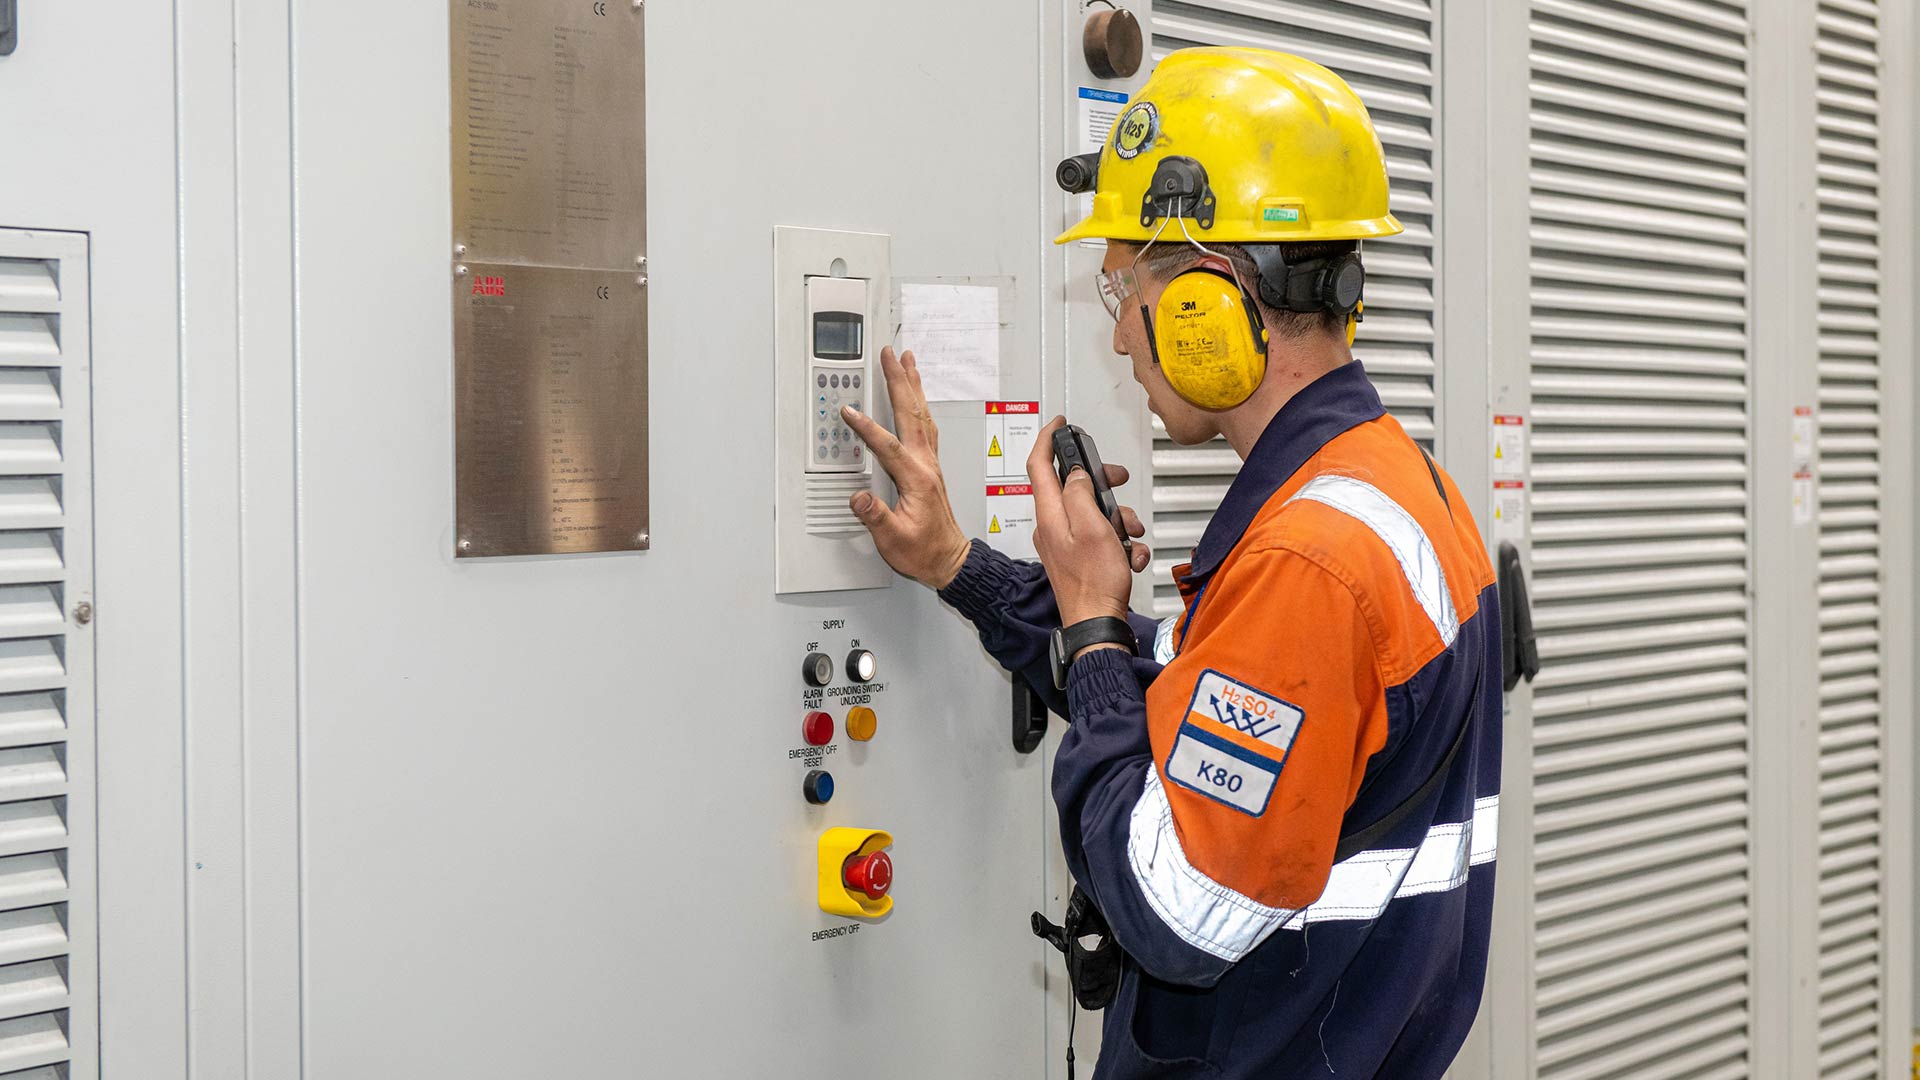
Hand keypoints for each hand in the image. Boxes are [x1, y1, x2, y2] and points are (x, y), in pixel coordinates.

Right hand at [841, 347, 972, 588]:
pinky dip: (919, 404)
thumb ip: (875, 517)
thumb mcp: (894, 540)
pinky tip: (915, 396)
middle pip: (911, 413)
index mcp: (916, 479)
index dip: (867, 427)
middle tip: (890, 354)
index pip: (888, 445)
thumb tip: (859, 498)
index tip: (849, 412)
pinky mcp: (931, 467)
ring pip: (922, 414)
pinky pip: (925, 426)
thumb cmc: (925, 551)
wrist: (950, 560)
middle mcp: (926, 465)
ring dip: (913, 385)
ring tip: (907, 361)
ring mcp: (931, 463)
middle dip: (899, 380)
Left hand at [1028, 416, 1150, 627]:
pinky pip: (1099, 536)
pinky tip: (1129, 556)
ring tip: (1130, 536)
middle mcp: (1052, 526)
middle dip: (1101, 484)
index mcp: (1050, 514)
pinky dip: (1118, 542)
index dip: (1048, 438)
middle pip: (1072, 487)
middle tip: (1117, 481)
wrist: (1097, 624)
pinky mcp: (1077, 558)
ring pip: (1092, 512)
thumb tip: (1076, 475)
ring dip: (1118, 519)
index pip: (1039, 464)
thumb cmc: (1094, 583)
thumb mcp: (1093, 527)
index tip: (1059, 423)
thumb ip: (1081, 493)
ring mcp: (1063, 543)